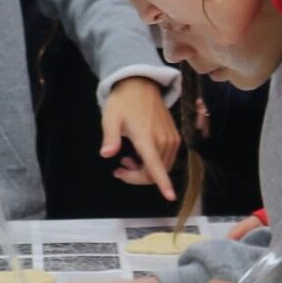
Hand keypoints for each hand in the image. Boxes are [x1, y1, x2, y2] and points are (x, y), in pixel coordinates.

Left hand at [98, 76, 179, 200]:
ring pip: (162, 167)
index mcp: (146, 138)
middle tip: (119, 168)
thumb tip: (106, 154)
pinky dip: (155, 163)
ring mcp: (171, 139)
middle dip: (137, 177)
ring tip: (127, 159)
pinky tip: (141, 154)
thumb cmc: (122, 102)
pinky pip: (167, 159)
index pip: (156, 166)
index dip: (163, 183)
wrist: (140, 85)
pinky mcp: (175, 137)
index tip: (170, 197)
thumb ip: (110, 137)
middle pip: (156, 172)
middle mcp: (163, 140)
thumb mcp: (110, 119)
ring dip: (145, 170)